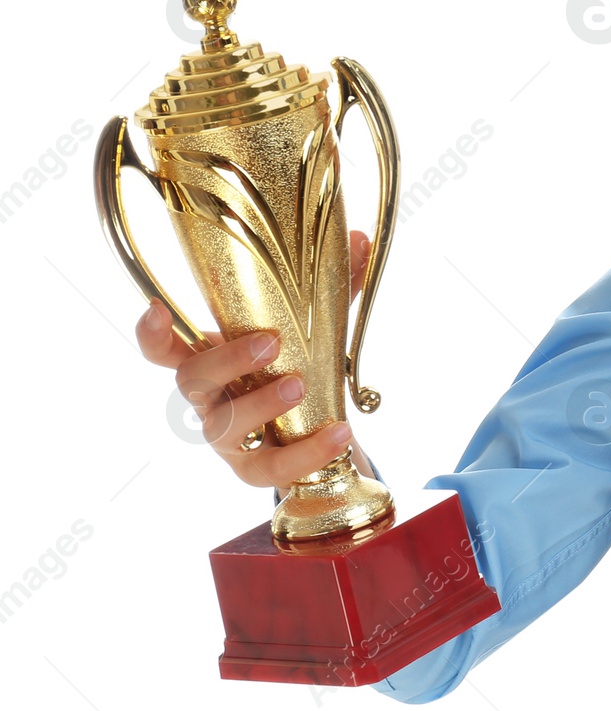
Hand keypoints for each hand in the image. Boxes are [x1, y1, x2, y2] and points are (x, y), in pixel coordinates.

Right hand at [135, 228, 372, 490]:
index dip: (152, 333)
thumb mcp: (312, 327)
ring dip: (262, 404)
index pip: (162, 348)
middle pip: (193, 381)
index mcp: (210, 358)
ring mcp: (227, 436)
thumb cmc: (296, 366)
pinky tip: (340, 431)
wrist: (316, 426)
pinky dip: (307, 452)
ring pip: (226, 425)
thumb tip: (358, 241)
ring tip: (300, 383)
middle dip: (228, 360)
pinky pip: (271, 468)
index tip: (156, 308)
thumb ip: (331, 288)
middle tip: (270, 344)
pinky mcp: (253, 469)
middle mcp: (209, 398)